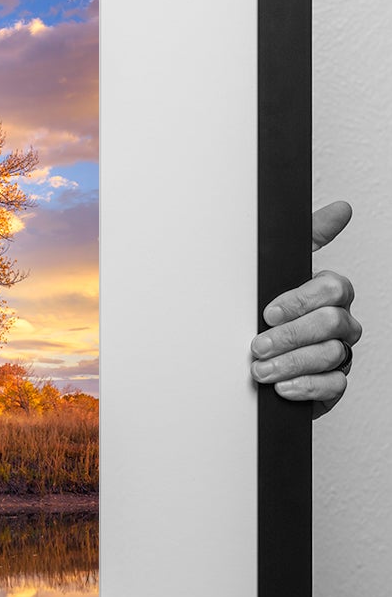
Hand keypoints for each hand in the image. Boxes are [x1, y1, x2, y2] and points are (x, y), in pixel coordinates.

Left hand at [250, 200, 360, 416]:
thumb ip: (309, 239)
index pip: (332, 288)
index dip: (299, 301)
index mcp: (330, 294)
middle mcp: (340, 323)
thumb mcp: (281, 271)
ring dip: (291, 363)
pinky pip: (333, 385)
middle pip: (333, 323)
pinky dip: (305, 387)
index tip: (267, 312)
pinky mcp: (332, 384)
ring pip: (331, 355)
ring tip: (261, 370)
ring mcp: (339, 353)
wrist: (254, 362)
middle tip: (258, 346)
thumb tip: (342, 208)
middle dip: (292, 335)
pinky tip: (281, 388)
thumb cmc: (270, 315)